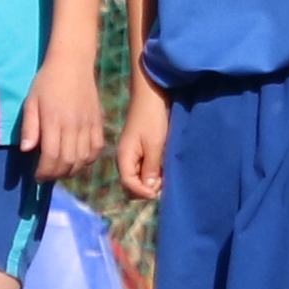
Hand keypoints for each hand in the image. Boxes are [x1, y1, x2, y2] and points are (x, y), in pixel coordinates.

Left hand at [19, 54, 104, 187]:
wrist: (72, 63)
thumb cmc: (47, 81)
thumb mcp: (31, 101)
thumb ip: (29, 127)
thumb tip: (26, 150)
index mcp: (54, 120)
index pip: (52, 156)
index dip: (44, 172)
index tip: (37, 176)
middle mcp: (73, 125)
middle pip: (68, 162)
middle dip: (56, 174)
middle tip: (47, 175)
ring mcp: (88, 124)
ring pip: (83, 158)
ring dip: (72, 170)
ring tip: (61, 170)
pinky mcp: (98, 122)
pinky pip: (97, 148)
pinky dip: (88, 160)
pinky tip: (79, 160)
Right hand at [114, 84, 172, 198]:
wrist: (150, 95)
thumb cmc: (152, 118)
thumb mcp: (154, 145)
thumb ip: (151, 168)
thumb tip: (149, 189)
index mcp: (124, 157)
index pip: (129, 185)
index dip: (143, 192)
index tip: (158, 192)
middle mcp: (124, 158)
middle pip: (131, 184)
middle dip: (146, 188)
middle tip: (162, 181)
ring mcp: (131, 153)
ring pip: (138, 177)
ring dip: (150, 180)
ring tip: (164, 174)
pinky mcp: (138, 149)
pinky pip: (142, 167)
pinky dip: (151, 171)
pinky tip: (162, 166)